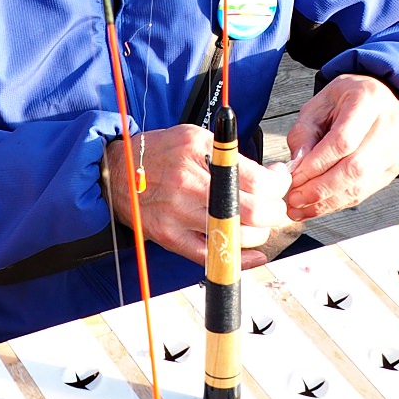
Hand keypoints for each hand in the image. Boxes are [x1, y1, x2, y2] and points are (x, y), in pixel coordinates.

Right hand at [103, 124, 297, 268]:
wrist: (117, 171)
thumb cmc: (161, 153)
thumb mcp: (195, 137)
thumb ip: (230, 153)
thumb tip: (270, 174)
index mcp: (197, 152)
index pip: (255, 178)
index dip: (278, 184)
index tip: (281, 182)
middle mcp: (187, 183)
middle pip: (252, 210)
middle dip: (276, 212)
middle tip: (278, 207)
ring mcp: (177, 213)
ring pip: (236, 235)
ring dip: (260, 233)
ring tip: (260, 223)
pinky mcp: (169, 236)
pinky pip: (210, 257)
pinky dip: (239, 260)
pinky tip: (254, 254)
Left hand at [286, 74, 398, 220]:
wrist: (378, 98)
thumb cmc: (344, 100)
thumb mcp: (318, 105)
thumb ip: (304, 134)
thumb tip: (295, 168)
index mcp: (367, 100)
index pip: (343, 140)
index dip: (316, 164)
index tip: (293, 177)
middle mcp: (389, 125)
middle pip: (355, 167)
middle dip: (320, 188)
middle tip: (294, 199)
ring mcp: (396, 149)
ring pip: (360, 185)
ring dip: (326, 202)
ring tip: (299, 209)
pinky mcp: (393, 168)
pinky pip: (364, 192)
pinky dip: (337, 203)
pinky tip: (316, 207)